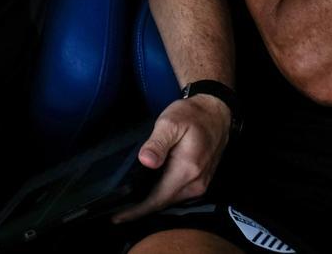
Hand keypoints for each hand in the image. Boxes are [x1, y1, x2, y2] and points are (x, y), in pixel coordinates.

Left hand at [113, 94, 232, 222]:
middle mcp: (195, 183)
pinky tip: (146, 194)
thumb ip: (157, 143)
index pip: (157, 199)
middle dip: (139, 210)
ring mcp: (200, 184)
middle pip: (162, 204)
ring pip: (170, 201)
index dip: (137, 210)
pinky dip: (160, 196)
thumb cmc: (191, 115)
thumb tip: (146, 161)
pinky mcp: (200, 181)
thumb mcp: (170, 122)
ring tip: (126, 204)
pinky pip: (177, 194)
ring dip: (149, 204)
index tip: (117, 217)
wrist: (216, 113)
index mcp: (187, 170)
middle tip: (115, 212)